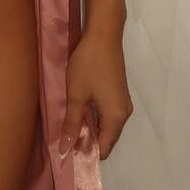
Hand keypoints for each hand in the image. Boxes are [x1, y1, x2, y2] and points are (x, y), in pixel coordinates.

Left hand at [61, 17, 132, 161]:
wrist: (104, 35)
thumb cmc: (88, 65)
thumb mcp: (76, 95)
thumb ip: (72, 123)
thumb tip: (67, 149)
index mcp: (116, 117)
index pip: (104, 148)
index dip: (87, 154)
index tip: (68, 154)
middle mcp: (124, 113)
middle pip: (107, 139)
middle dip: (88, 143)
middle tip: (65, 141)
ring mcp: (123, 103)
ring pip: (107, 126)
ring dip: (90, 130)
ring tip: (69, 129)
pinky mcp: (119, 93)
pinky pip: (108, 115)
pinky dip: (95, 118)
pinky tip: (79, 113)